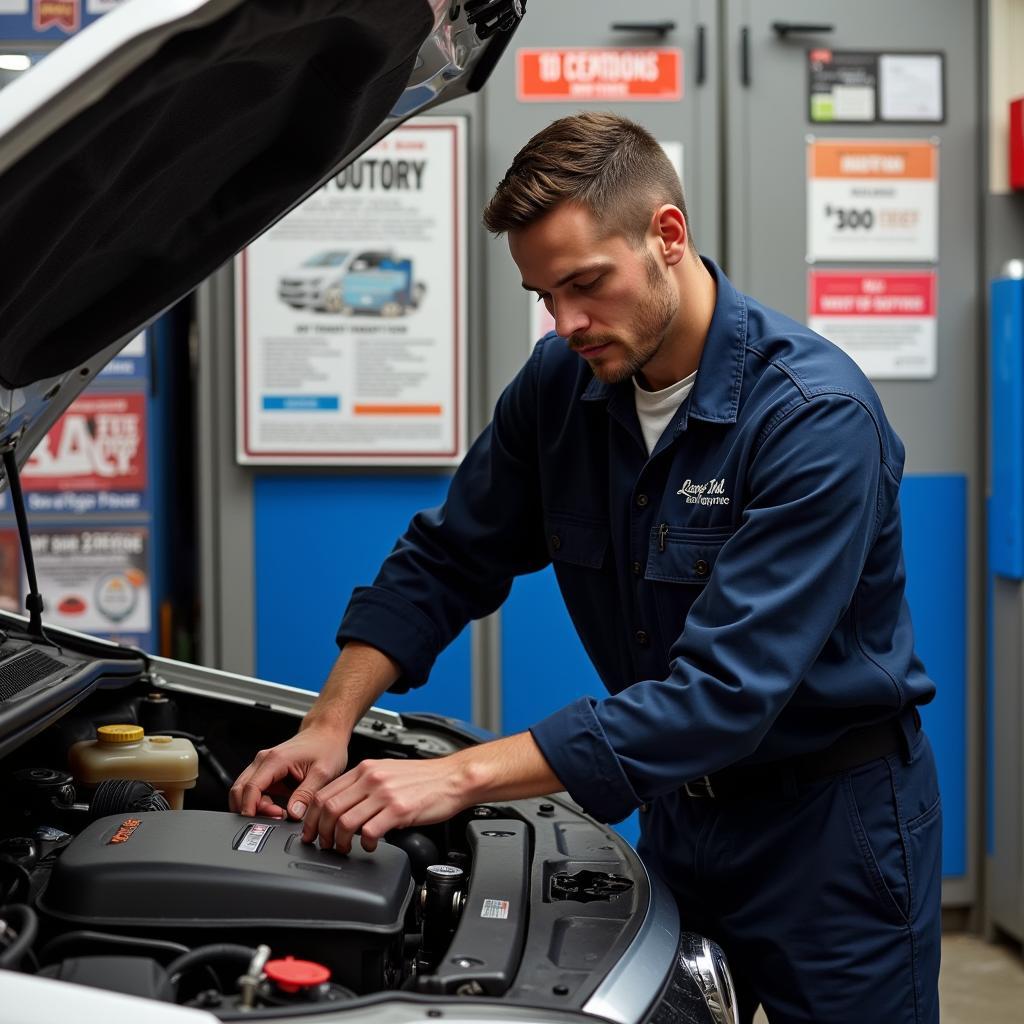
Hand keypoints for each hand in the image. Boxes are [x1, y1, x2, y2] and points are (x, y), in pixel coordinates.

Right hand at [229, 724, 347, 819]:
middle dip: (249, 810)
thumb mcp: (323, 773)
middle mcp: (264, 760)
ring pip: (243, 791)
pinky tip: (277, 809)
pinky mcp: (267, 772)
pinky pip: (253, 790)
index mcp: (275, 760)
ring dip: (253, 807)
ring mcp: (263, 766)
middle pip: (240, 790)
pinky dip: (259, 803)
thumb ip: (306, 794)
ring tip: (278, 814)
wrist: (327, 733)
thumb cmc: (326, 747)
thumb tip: (294, 814)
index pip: (250, 788)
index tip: (260, 824)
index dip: (251, 809)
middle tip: (272, 819)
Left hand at [301, 755, 480, 853]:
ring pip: (345, 821)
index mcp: (366, 769)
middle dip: (320, 832)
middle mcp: (372, 778)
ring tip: (345, 848)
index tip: (312, 831)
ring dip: (339, 841)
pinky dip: (364, 843)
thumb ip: (365, 785)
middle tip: (324, 844)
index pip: (325, 792)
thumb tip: (344, 806)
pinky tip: (369, 845)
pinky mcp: (399, 810)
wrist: (454, 778)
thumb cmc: (424, 779)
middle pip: (329, 808)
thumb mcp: (388, 772)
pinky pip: (369, 831)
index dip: (312, 817)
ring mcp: (385, 794)